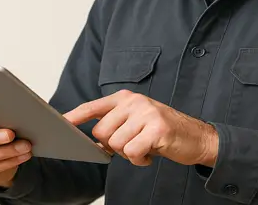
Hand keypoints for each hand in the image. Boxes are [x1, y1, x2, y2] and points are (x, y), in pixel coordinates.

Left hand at [63, 90, 217, 167]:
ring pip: (117, 144)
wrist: (197, 137)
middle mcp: (135, 102)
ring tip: (144, 147)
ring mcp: (147, 114)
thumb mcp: (137, 120)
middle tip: (133, 144)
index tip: (61, 123)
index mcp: (126, 98)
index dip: (75, 116)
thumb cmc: (163, 131)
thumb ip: (116, 124)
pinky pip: (133, 152)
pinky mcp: (157, 129)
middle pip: (102, 132)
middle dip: (113, 146)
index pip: (93, 107)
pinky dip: (140, 160)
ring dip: (129, 154)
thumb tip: (92, 140)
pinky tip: (151, 154)